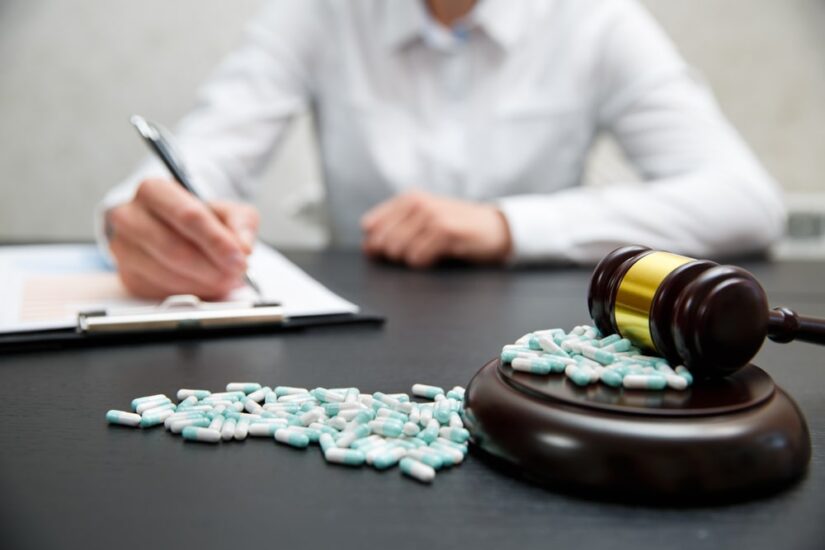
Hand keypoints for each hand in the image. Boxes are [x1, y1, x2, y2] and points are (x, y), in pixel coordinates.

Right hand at [106, 178, 259, 299]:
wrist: (173, 230)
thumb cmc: (198, 218)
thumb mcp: (227, 211)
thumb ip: (241, 223)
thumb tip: (244, 247)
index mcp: (154, 191)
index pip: (187, 216)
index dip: (216, 241)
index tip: (239, 258)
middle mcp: (130, 217)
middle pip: (174, 249)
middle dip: (212, 267)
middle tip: (236, 273)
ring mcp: (124, 249)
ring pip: (167, 274)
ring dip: (204, 283)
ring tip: (225, 279)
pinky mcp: (128, 276)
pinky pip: (161, 292)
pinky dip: (190, 294)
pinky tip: (205, 285)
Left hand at [360, 190, 512, 267]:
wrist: (494, 228)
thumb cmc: (457, 227)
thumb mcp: (424, 220)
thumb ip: (395, 230)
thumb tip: (368, 248)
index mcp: (409, 198)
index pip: (371, 224)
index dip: (375, 243)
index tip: (388, 252)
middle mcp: (418, 203)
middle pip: (382, 240)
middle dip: (392, 254)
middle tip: (416, 252)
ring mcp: (432, 215)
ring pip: (397, 249)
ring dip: (409, 259)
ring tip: (428, 253)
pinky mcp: (445, 231)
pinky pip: (417, 257)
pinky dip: (423, 263)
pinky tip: (436, 257)